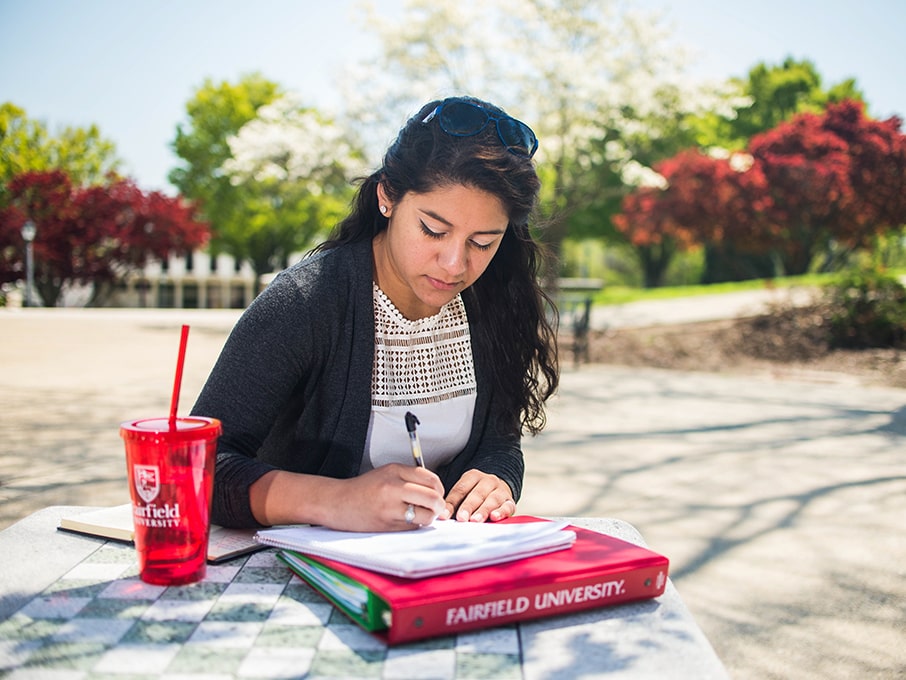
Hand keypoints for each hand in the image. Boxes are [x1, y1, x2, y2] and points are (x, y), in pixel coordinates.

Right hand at [250, 464, 445, 531]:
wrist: (337, 503)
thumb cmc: (363, 489)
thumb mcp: (386, 473)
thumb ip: (409, 478)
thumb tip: (436, 491)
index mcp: (394, 470)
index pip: (430, 478)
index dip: (439, 489)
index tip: (437, 494)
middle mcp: (393, 486)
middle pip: (433, 497)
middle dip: (439, 505)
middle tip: (436, 508)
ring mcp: (390, 506)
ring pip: (426, 514)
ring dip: (429, 518)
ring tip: (422, 516)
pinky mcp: (386, 524)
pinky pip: (412, 526)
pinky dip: (415, 525)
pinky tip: (406, 522)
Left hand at [441, 469, 515, 522]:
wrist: (498, 490)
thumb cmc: (476, 496)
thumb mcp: (464, 494)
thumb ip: (454, 504)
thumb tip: (442, 518)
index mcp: (473, 476)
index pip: (460, 489)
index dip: (451, 503)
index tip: (444, 515)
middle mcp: (488, 481)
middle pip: (477, 494)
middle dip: (468, 506)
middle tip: (461, 518)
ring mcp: (500, 490)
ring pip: (492, 499)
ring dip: (483, 510)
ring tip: (475, 520)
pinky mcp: (510, 501)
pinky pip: (507, 506)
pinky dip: (501, 512)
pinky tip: (495, 517)